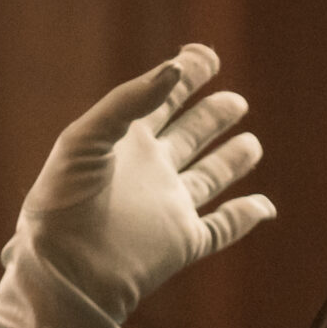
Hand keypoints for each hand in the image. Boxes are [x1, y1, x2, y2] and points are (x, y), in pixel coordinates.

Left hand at [16, 43, 275, 326]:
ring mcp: (169, 207)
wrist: (62, 272)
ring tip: (251, 144)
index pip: (161, 100)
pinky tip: (265, 205)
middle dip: (214, 115)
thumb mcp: (85, 139)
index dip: (185, 75)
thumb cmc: (61, 205)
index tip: (206, 56)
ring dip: (232, 160)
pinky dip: (245, 216)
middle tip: (236, 102)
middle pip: (192, 135)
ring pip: (211, 177)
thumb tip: (174, 70)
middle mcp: (150, 171)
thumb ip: (128, 101)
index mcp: (124, 143)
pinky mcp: (183, 242)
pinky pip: (222, 227)